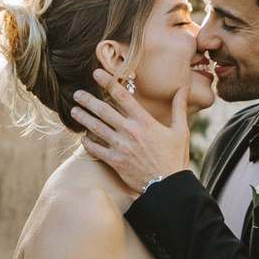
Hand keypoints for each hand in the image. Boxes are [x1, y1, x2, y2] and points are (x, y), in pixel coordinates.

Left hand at [69, 61, 189, 197]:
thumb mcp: (181, 131)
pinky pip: (96, 150)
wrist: (168, 186)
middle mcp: (130, 131)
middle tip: (77, 94)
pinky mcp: (115, 162)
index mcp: (145, 121)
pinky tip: (81, 138)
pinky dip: (87, 143)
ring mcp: (121, 147)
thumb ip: (179, 107)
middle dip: (88, 100)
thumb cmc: (175, 158)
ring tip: (74, 111)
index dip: (108, 82)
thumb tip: (184, 88)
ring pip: (96, 128)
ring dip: (83, 118)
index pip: (122, 96)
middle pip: (104, 110)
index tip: (96, 73)